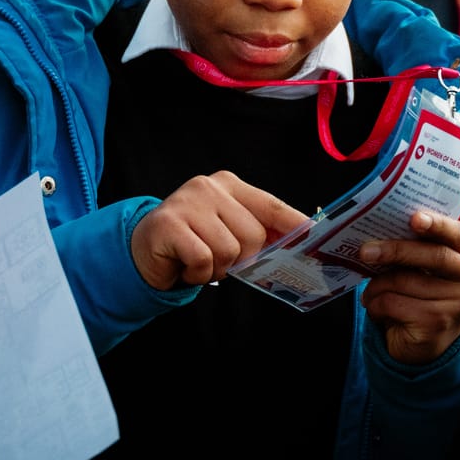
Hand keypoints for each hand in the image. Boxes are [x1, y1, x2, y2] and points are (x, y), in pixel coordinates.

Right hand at [130, 171, 309, 289]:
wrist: (144, 249)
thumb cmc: (193, 241)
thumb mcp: (227, 231)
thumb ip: (257, 232)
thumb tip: (297, 244)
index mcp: (229, 185)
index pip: (271, 205)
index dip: (294, 224)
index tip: (315, 238)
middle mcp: (209, 187)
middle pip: (253, 235)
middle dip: (241, 259)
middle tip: (219, 260)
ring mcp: (187, 203)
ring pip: (229, 251)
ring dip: (217, 269)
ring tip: (199, 261)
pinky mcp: (169, 224)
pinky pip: (204, 260)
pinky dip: (197, 274)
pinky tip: (185, 265)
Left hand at [357, 211, 459, 364]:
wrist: (426, 341)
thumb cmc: (423, 291)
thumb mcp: (428, 265)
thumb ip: (418, 246)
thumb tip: (382, 233)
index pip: (457, 234)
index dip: (436, 224)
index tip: (414, 218)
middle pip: (434, 256)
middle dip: (396, 250)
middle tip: (366, 251)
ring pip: (405, 281)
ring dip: (377, 286)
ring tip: (371, 292)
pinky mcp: (438, 324)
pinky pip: (394, 303)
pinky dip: (376, 304)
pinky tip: (378, 310)